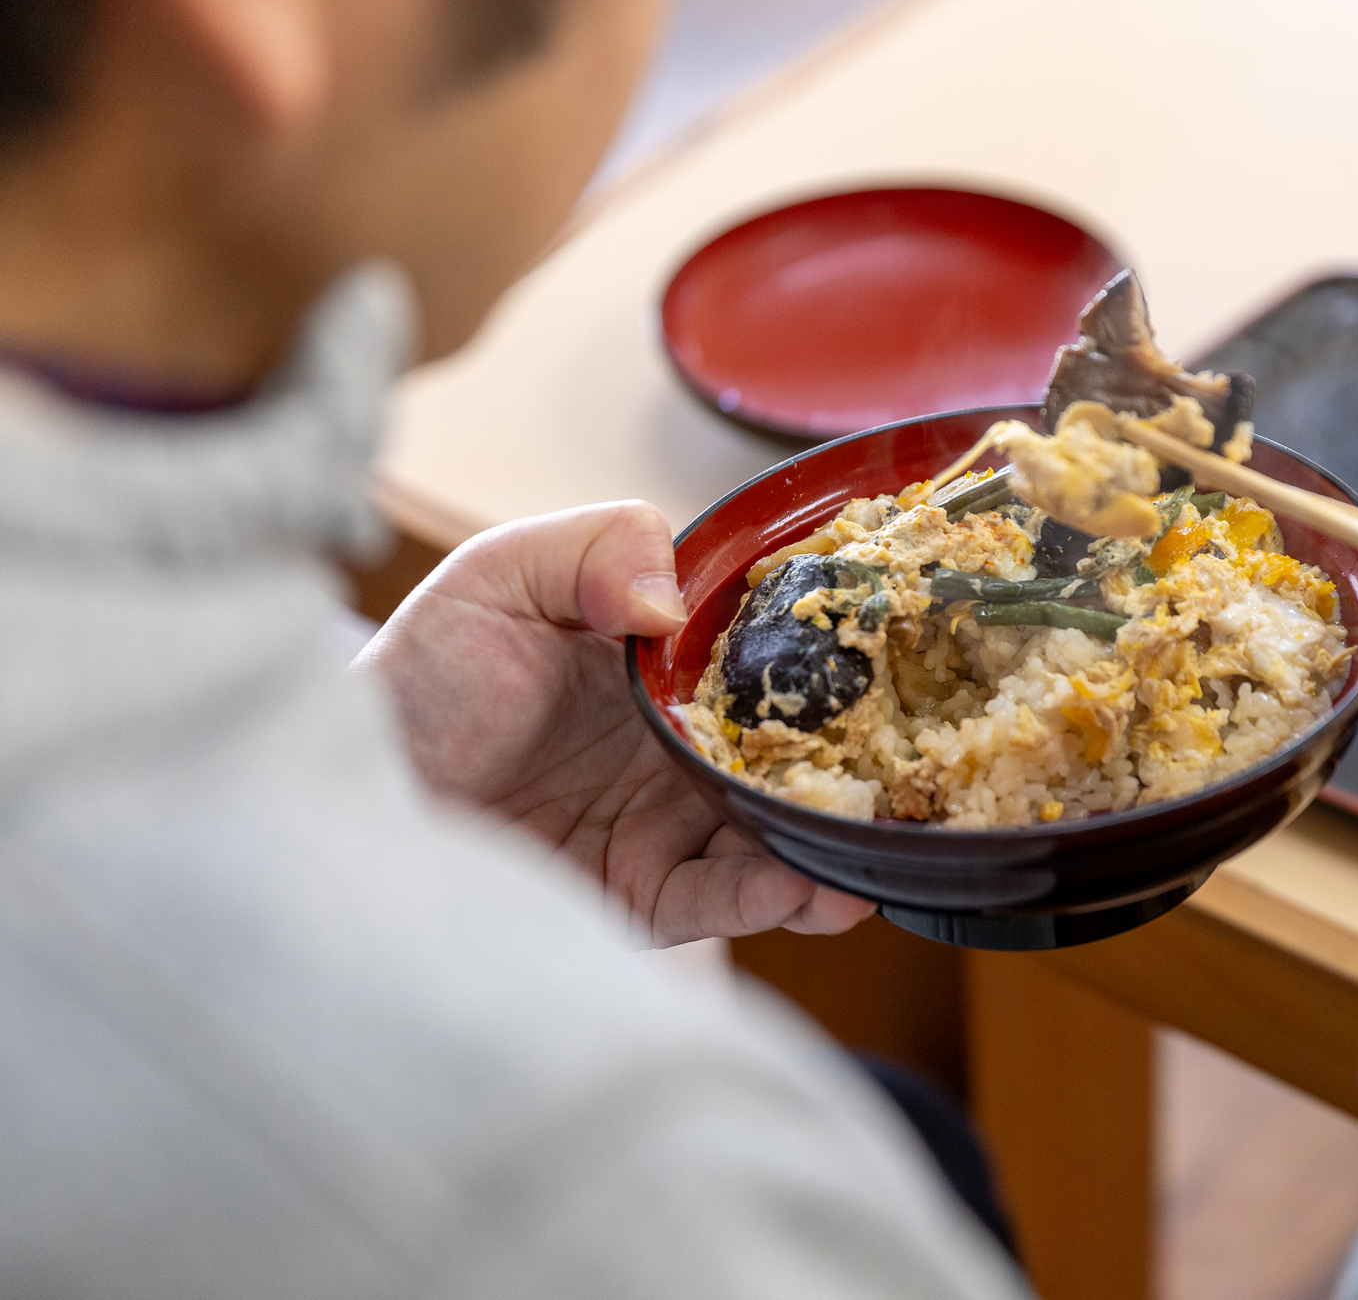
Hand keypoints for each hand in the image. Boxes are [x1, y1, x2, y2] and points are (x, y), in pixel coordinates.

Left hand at [353, 502, 874, 944]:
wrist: (342, 796)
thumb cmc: (420, 675)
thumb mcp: (497, 575)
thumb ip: (593, 548)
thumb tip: (673, 606)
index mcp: (668, 666)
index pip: (774, 652)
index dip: (838, 648)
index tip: (900, 644)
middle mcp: (684, 747)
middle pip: (796, 749)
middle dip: (860, 757)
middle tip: (926, 756)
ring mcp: (670, 826)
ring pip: (778, 833)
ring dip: (834, 838)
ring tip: (883, 839)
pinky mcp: (643, 900)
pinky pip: (722, 899)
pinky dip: (774, 896)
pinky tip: (813, 886)